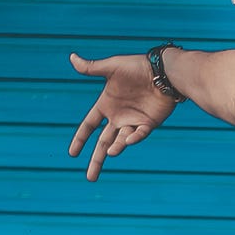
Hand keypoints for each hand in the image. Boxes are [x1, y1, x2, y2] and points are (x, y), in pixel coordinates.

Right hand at [67, 52, 177, 181]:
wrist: (163, 70)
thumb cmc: (137, 67)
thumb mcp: (112, 67)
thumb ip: (92, 68)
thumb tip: (71, 57)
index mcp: (106, 105)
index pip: (88, 125)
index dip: (80, 139)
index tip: (72, 154)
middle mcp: (118, 116)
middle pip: (103, 142)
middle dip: (96, 160)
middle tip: (90, 178)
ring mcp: (133, 121)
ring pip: (120, 140)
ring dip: (115, 147)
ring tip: (111, 153)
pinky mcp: (149, 123)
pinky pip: (139, 134)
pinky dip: (134, 138)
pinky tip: (129, 139)